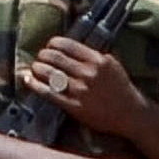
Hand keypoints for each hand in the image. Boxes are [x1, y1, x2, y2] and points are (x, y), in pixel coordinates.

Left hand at [26, 35, 158, 143]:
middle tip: (40, 58)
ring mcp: (80, 90)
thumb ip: (92, 54)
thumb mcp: (111, 64)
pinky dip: (34, 84)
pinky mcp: (73, 105)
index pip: (66, 44)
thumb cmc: (121, 88)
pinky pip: (48, 92)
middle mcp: (88, 73)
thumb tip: (69, 45)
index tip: (49, 46)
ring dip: (36, 68)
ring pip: (48, 73)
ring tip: (34, 68)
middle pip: (54, 57)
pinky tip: (27, 79)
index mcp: (97, 60)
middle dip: (42, 55)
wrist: (131, 114)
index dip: (52, 44)